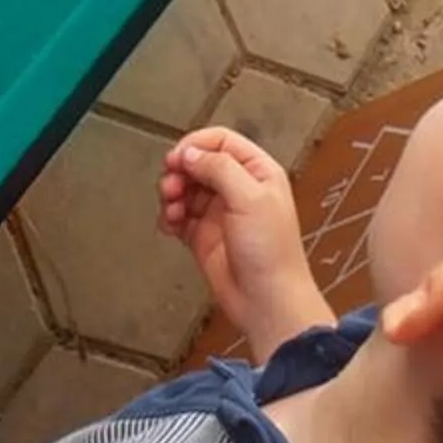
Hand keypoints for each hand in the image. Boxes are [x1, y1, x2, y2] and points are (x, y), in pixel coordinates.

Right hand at [160, 127, 327, 349]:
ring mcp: (219, 212)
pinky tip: (170, 224)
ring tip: (172, 209)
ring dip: (172, 194)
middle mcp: (238, 189)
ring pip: (185, 188)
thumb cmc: (272, 253)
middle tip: (170, 185)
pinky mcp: (203, 235)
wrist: (266, 301)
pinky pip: (179, 216)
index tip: (177, 158)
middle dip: (180, 171)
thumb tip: (191, 153)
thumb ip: (220, 168)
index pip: (221, 141)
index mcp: (258, 172)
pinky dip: (169, 217)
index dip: (196, 145)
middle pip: (198, 163)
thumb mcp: (250, 198)